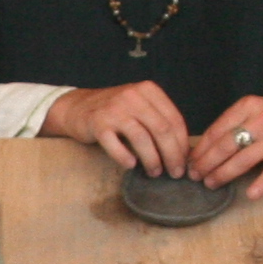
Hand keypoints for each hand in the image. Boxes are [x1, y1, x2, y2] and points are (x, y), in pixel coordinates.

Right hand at [41, 80, 191, 174]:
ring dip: (152, 160)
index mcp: (148, 90)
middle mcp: (133, 96)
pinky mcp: (98, 123)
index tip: (185, 161)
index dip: (182, 144)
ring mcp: (114, 109)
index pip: (174, 119)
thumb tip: (183, 150)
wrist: (77, 107)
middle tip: (175, 172)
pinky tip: (131, 165)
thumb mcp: (140, 106)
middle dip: (172, 155)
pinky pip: (116, 146)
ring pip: (142, 139)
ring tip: (155, 172)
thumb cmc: (115, 111)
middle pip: (162, 130)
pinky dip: (126, 158)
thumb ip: (159, 120)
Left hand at [186, 94, 262, 197]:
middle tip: (195, 175)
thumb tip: (203, 146)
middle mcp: (260, 121)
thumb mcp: (253, 110)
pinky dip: (260, 184)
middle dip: (206, 162)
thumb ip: (232, 123)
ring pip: (243, 160)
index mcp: (247, 107)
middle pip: (226, 145)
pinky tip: (249, 194)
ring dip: (223, 174)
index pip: (217, 129)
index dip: (201, 148)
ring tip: (211, 183)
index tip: (190, 160)